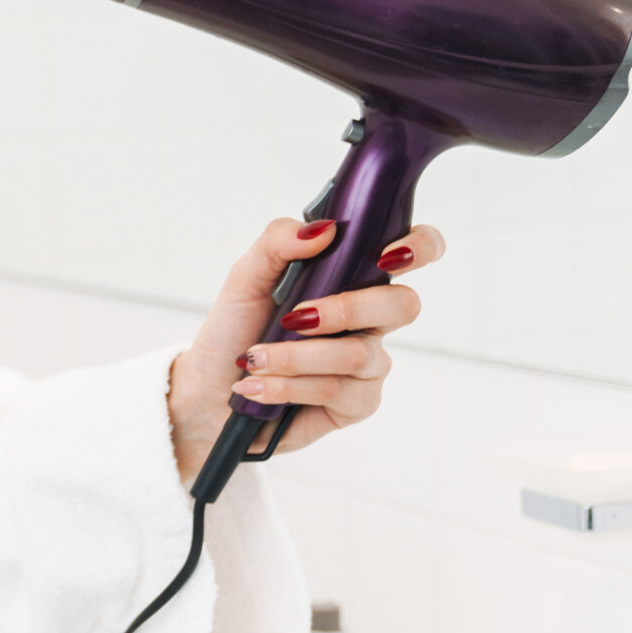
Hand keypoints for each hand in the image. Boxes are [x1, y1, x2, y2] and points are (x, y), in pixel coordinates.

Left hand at [167, 218, 445, 483]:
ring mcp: (368, 363)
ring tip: (254, 359)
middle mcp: (369, 319)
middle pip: (403, 305)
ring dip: (295, 356)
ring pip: (359, 354)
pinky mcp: (356, 403)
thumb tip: (325, 229)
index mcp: (351, 278)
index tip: (389, 254)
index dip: (421, 246)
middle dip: (346, 309)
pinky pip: (337, 391)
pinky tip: (257, 388)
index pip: (411, 252)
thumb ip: (278, 242)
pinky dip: (288, 386)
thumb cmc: (236, 329)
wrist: (210, 388)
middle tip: (295, 318)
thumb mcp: (246, 278)